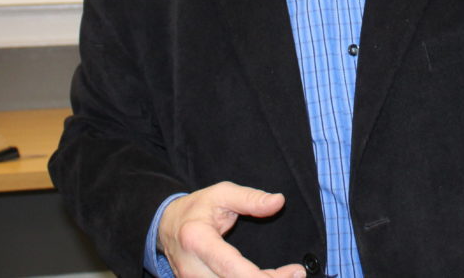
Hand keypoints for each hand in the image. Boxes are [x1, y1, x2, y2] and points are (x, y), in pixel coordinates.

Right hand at [158, 182, 305, 277]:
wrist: (166, 225)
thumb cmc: (196, 208)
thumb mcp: (221, 194)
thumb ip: (250, 198)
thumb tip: (278, 201)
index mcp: (198, 241)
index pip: (232, 268)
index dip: (262, 277)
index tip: (293, 272)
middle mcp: (193, 270)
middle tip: (297, 273)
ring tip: (287, 275)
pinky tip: (268, 277)